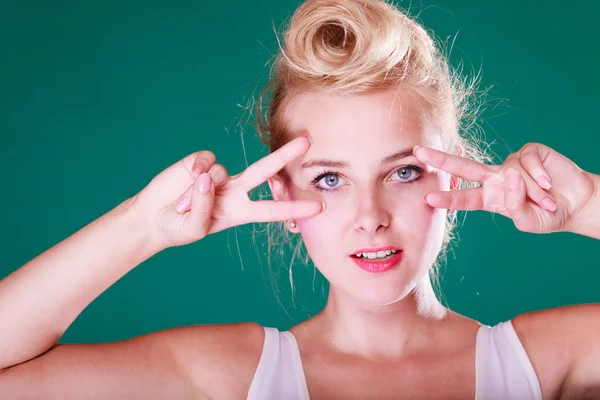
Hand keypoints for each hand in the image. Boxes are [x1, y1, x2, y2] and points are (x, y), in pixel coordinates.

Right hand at [130, 136, 322, 248]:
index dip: (294, 208)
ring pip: (222, 173)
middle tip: (308, 142)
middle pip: (264, 170)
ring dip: (199, 195)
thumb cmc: (179, 228)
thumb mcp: (194, 229)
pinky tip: (186, 179)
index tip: (318, 207)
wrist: (152, 218)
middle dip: (285, 156)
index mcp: (239, 212)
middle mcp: (234, 190)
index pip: (271, 210)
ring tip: (183, 206)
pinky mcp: (200, 162)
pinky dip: (195, 172)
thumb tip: (209, 176)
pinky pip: (205, 161)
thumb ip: (204, 207)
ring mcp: (218, 175)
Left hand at [413, 142, 595, 233]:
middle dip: (440, 159)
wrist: (575, 204)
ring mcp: (510, 164)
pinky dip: (538, 176)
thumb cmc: (548, 215)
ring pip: (511, 173)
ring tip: (547, 201)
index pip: (464, 198)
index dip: (447, 199)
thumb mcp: (528, 221)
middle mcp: (495, 179)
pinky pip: (526, 162)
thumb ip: (514, 205)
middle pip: (463, 167)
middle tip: (417, 152)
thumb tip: (508, 176)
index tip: (427, 199)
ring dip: (532, 191)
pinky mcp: (529, 152)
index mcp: (489, 199)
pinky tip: (548, 184)